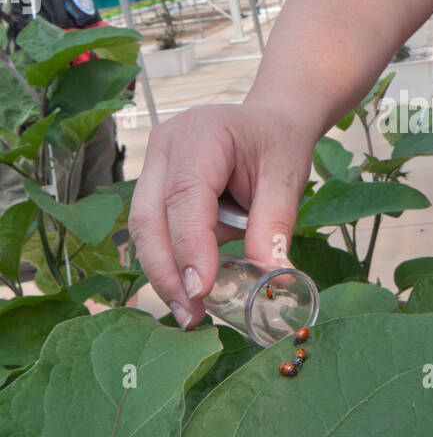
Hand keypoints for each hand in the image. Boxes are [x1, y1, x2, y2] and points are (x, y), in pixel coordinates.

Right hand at [128, 102, 313, 328]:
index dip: (189, 246)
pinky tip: (187, 289)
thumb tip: (273, 276)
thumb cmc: (277, 143)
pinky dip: (168, 261)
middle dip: (166, 271)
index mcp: (201, 134)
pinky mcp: (152, 185)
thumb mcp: (287, 179)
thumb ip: (274, 225)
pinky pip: (151, 229)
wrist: (268, 122)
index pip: (184, 196)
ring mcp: (153, 165)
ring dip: (163, 273)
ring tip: (190, 312)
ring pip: (142, 228)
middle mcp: (165, 146)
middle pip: (149, 217)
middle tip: (191, 314)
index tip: (200, 290)